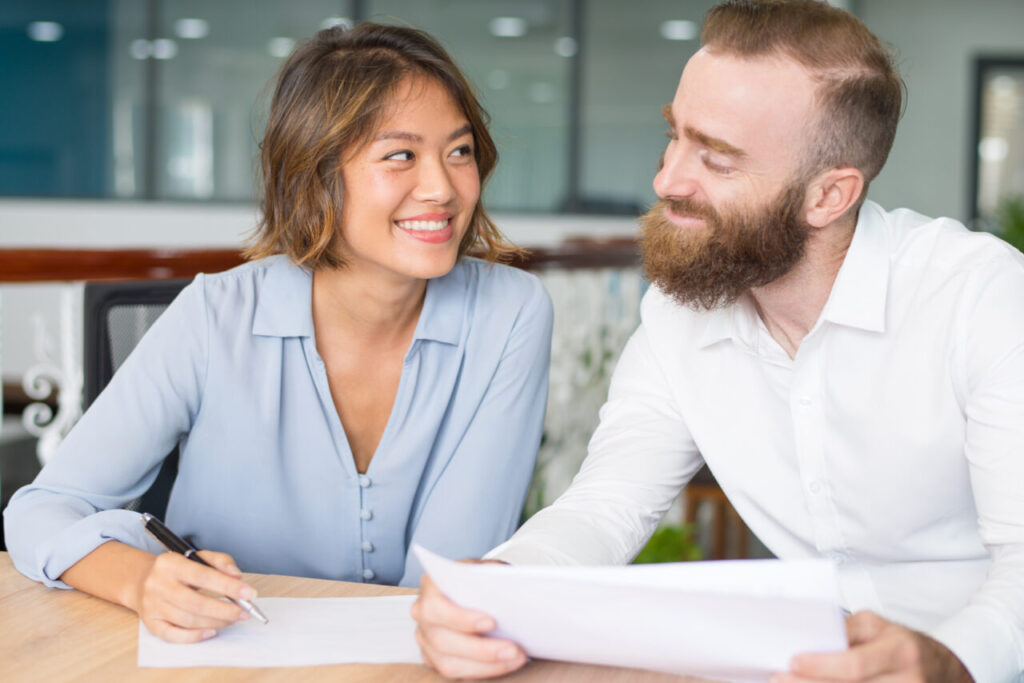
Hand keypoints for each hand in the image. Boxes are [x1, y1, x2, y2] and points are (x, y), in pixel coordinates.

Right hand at [132, 550, 256, 642]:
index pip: (203, 576)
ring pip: (188, 620)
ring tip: (232, 619)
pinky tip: (211, 631)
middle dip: (224, 610)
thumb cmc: (177, 569)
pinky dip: (194, 636)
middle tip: (244, 612)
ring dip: (215, 622)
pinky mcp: (150, 623)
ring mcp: (152, 606)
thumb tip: (237, 576)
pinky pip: (173, 635)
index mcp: (170, 564)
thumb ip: (220, 561)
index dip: (228, 586)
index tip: (249, 594)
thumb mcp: (197, 556)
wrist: (141, 580)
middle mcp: (158, 585)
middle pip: (195, 603)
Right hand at [411, 568, 527, 678]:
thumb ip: (494, 575)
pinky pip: (455, 673)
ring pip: (448, 663)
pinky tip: (504, 664)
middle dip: (481, 649)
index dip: (461, 618)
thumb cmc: (479, 578)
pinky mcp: (433, 657)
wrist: (475, 588)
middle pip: (443, 640)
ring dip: (486, 665)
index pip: (436, 606)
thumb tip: (511, 589)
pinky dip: (482, 671)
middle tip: (512, 649)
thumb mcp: (487, 568)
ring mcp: (425, 638)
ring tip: (514, 657)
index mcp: (431, 585)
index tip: (491, 623)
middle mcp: (422, 612)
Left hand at [774, 611, 972, 682]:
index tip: (793, 661)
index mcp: (901, 652)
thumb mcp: (878, 626)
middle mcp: (908, 681)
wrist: (945, 672)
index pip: (856, 665)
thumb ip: (846, 630)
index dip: (822, 665)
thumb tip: (811, 638)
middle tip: (779, 679)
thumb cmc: (904, 647)